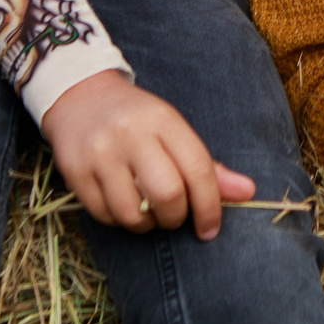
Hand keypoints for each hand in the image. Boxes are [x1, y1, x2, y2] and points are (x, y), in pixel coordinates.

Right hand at [42, 70, 255, 239]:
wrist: (79, 95)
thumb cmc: (136, 119)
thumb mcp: (173, 130)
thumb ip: (208, 165)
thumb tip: (248, 192)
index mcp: (162, 120)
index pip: (198, 170)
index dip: (210, 207)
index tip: (210, 228)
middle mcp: (131, 134)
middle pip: (167, 194)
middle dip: (176, 217)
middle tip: (174, 215)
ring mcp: (99, 153)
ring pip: (132, 214)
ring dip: (146, 224)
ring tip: (146, 209)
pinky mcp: (75, 172)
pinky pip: (104, 216)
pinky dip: (119, 220)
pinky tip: (121, 203)